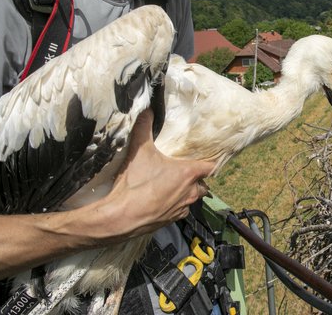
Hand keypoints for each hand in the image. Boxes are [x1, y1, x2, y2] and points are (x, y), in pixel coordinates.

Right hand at [89, 109, 215, 240]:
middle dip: (197, 179)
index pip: (210, 167)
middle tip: (184, 172)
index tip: (206, 159)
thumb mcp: (140, 150)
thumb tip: (147, 110)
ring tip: (173, 186)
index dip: (209, 162)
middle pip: (203, 184)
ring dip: (187, 193)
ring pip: (192, 199)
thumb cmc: (135, 183)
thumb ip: (144, 127)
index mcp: (188, 173)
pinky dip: (175, 206)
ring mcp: (182, 207)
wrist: (121, 216)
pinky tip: (162, 201)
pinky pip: (180, 211)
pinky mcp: (171, 220)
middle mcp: (190, 191)